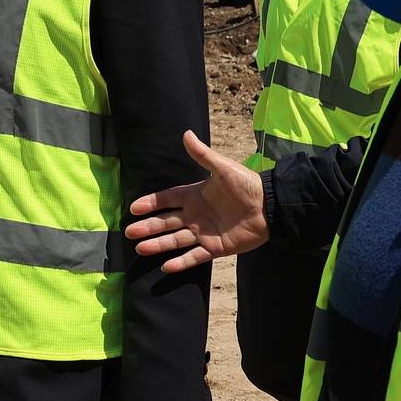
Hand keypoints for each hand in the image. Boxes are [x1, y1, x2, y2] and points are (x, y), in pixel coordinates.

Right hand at [124, 130, 267, 272]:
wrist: (270, 207)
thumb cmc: (247, 185)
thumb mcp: (223, 168)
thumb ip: (203, 155)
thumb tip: (186, 133)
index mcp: (195, 195)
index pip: (167, 199)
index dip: (151, 203)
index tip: (134, 208)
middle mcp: (195, 215)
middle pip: (166, 221)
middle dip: (148, 227)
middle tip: (130, 232)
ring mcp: (203, 232)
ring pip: (175, 240)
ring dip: (158, 244)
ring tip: (140, 249)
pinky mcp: (215, 247)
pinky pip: (194, 256)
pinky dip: (181, 262)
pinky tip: (165, 267)